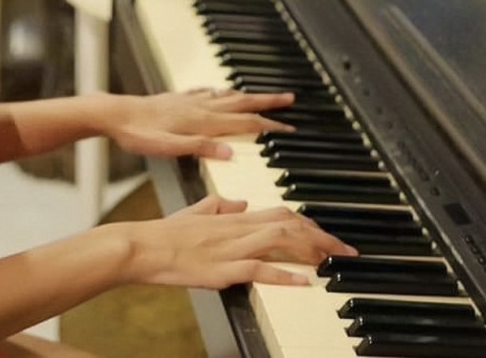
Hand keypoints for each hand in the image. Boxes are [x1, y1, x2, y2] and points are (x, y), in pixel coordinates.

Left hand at [100, 90, 296, 159]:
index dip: (269, 125)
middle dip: (268, 101)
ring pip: (227, 95)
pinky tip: (221, 91)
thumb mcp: (168, 148)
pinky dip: (222, 91)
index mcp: (202, 121)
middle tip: (290, 98)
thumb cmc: (138, 134)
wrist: (115, 113)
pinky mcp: (178, 98)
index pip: (244, 122)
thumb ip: (200, 149)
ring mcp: (190, 100)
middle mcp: (200, 107)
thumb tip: (230, 152)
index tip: (289, 127)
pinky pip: (208, 92)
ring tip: (264, 94)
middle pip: (242, 102)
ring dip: (249, 94)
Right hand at [114, 196, 357, 288]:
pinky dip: (283, 275)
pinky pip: (258, 269)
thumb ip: (220, 206)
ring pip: (279, 240)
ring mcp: (230, 247)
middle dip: (321, 237)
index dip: (308, 222)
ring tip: (331, 261)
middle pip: (289, 224)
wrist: (141, 246)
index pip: (280, 213)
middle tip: (344, 251)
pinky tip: (302, 281)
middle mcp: (236, 228)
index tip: (327, 234)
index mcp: (232, 216)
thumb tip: (241, 203)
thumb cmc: (164, 233)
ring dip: (309, 250)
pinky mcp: (221, 269)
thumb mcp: (196, 212)